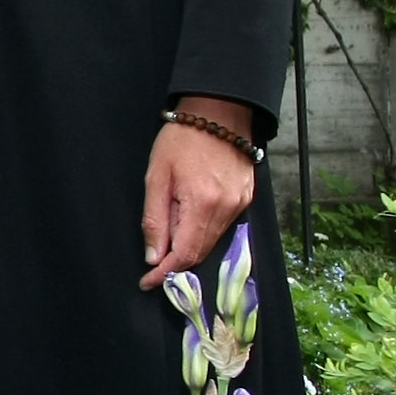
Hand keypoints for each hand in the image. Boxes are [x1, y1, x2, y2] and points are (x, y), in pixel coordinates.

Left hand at [140, 97, 260, 290]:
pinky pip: (223, 225)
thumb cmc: (182, 139)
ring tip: (170, 225)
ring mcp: (240, 203)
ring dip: (189, 244)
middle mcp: (227, 208)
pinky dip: (204, 229)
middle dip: (175, 262)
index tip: (148, 282)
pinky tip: (189, 214)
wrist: (218, 112)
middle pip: (200, 252)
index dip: (165, 273)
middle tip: (154, 264)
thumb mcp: (156, 177)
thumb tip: (153, 256)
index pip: (185, 254)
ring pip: (212, 240)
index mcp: (202, 203)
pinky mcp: (246, 198)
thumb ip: (154, 219)